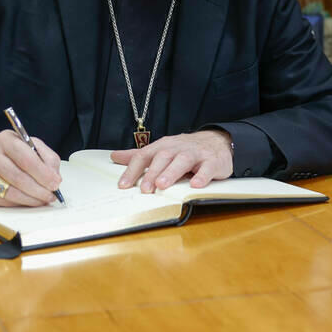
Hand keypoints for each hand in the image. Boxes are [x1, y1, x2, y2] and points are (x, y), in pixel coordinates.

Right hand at [0, 130, 61, 206]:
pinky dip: (19, 204)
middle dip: (39, 190)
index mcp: (5, 140)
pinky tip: (28, 201)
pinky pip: (3, 202)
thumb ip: (46, 157)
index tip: (55, 183)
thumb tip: (54, 177)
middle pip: (19, 178)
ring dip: (31, 200)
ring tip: (43, 199)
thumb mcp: (28, 145)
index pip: (26, 159)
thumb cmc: (10, 152)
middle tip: (51, 195)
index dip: (43, 174)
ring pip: (11, 193)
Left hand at [111, 130, 232, 192]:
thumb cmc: (185, 149)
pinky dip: (201, 176)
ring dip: (172, 172)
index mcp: (163, 146)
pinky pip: (207, 168)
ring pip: (183, 160)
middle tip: (145, 189)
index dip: (133, 170)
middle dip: (152, 173)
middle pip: (163, 157)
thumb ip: (139, 155)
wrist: (217, 141)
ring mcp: (196, 154)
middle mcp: (178, 147)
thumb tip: (115, 156)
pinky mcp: (212, 161)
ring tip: (163, 185)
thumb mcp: (161, 150)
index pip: (144, 155)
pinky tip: (195, 185)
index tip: (123, 185)